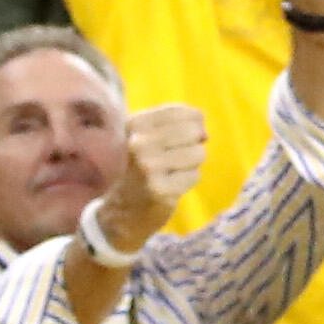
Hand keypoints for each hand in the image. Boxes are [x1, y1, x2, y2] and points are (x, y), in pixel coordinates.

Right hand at [95, 103, 206, 252]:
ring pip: (198, 153)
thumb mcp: (146, 136)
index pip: (184, 113)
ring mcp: (148, 166)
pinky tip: (169, 187)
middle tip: (173, 159)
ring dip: (190, 165)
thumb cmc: (141, 167)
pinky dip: (186, 182)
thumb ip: (176, 123)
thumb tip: (204, 132)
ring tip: (170, 173)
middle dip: (192, 145)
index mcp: (135, 123)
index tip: (182, 138)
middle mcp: (138, 142)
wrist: (119, 211)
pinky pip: (194, 175)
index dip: (194, 124)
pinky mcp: (159, 190)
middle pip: (194, 132)